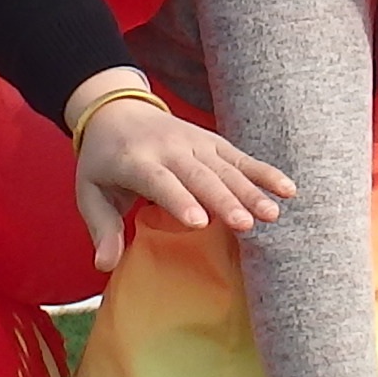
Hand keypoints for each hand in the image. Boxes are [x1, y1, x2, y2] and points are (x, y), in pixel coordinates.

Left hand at [72, 84, 290, 275]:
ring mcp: (195, 143)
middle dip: (224, 200)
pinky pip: (241, 158)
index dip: (180, 200)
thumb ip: (101, 228)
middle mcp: (170, 149)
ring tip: (272, 214)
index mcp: (136, 161)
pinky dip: (265, 172)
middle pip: (201, 176)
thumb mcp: (90, 192)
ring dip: (250, 190)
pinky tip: (287, 189)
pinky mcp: (213, 141)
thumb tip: (105, 265)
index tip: (200, 222)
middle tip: (246, 224)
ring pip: (226, 168)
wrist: (117, 111)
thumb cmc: (103, 162)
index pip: (161, 182)